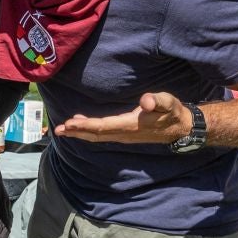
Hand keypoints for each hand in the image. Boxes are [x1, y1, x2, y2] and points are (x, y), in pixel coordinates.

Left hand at [51, 92, 190, 143]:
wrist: (180, 128)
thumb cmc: (172, 113)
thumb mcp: (168, 103)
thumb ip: (157, 101)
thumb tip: (146, 101)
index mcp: (131, 125)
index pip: (103, 126)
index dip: (85, 125)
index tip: (70, 123)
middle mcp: (124, 134)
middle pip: (95, 134)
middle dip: (76, 132)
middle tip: (57, 130)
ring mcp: (124, 136)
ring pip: (97, 136)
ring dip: (80, 133)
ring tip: (63, 130)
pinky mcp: (124, 134)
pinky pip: (102, 135)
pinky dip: (89, 131)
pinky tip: (80, 125)